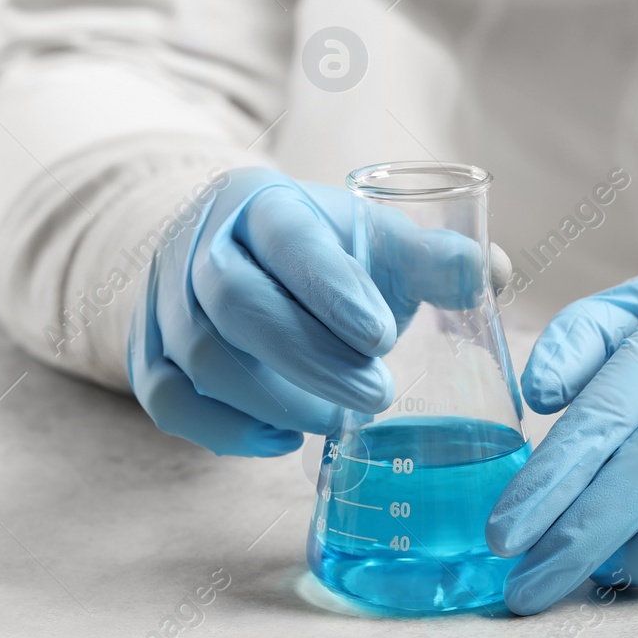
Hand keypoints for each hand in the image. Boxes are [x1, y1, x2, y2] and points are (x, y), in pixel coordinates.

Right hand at [127, 167, 483, 455]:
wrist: (237, 254)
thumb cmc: (325, 253)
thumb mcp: (377, 240)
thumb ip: (434, 258)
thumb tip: (491, 273)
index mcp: (262, 202)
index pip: (289, 243)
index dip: (333, 292)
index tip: (384, 337)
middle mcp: (199, 242)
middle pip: (234, 305)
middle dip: (310, 360)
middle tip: (378, 395)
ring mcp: (162, 298)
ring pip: (201, 360)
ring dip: (275, 400)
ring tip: (336, 418)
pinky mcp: (146, 350)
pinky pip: (168, 402)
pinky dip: (227, 430)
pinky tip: (282, 436)